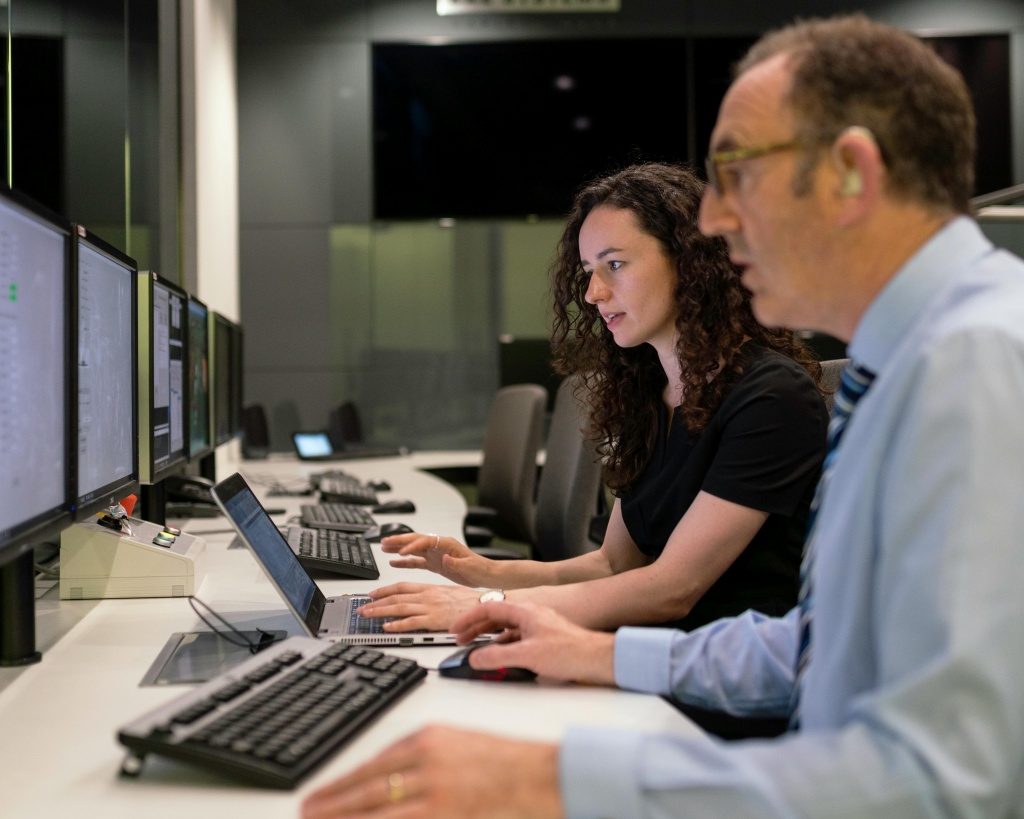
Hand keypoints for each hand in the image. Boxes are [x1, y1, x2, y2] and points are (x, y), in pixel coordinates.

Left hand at [301, 725, 562, 818]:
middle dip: (334, 802)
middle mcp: (428, 762)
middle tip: (308, 810)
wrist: (541, 773)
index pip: (373, 763)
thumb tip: (383, 774)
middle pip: (368, 786)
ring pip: (379, 809)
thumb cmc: (502, 760)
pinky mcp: (448, 813)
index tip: (321, 792)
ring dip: (347, 818)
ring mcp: (437, 791)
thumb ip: (420, 755)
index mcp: (428, 739)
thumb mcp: (456, 741)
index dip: (343, 781)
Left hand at [358, 583, 481, 632]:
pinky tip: (387, 628)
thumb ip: (434, 595)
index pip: (402, 586)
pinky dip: (397, 625)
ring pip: (399, 608)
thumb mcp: (449, 592)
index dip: (385, 590)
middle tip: (362, 608)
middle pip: (396, 597)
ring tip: (367, 616)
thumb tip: (424, 601)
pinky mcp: (434, 620)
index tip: (373, 594)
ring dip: (380, 612)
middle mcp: (427, 596)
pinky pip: (411, 622)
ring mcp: (430, 607)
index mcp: (430, 588)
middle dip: (376, 602)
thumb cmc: (471, 601)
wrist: (485, 605)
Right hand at [379, 532, 493, 586]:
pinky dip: (404, 561)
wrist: (486, 575)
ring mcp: (435, 555)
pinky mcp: (434, 564)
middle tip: (383, 542)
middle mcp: (439, 547)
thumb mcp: (470, 566)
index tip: (401, 552)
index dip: (412, 545)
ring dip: (398, 548)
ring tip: (383, 548)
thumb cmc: (481, 568)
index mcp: (447, 544)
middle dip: (399, 540)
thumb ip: (457, 562)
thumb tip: (445, 557)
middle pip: (415, 540)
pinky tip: (394, 562)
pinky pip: (416, 561)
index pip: (425, 541)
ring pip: (413, 549)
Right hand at [452, 601, 616, 685]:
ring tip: (477, 649)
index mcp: (524, 611)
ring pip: (506, 628)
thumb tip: (476, 657)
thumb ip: (498, 657)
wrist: (597, 658)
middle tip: (461, 639)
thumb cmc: (571, 650)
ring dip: (489, 638)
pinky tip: (501, 657)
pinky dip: (503, 645)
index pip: (488, 608)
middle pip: (495, 617)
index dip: (468, 618)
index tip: (455, 628)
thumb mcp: (527, 655)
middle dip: (476, 628)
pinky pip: (517, 638)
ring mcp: (538, 626)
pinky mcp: (544, 638)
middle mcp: (530, 615)